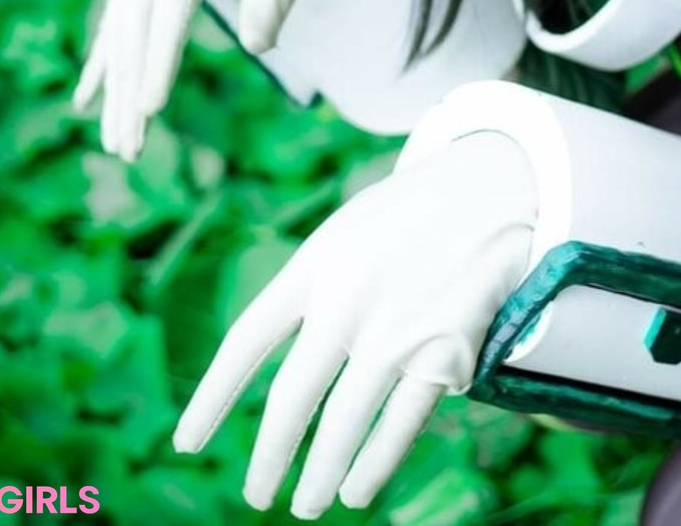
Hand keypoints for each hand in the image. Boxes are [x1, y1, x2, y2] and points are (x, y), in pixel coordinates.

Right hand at [73, 0, 349, 159]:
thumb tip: (258, 45)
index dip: (160, 51)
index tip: (151, 105)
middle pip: (137, 12)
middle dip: (128, 82)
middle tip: (128, 147)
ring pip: (124, 17)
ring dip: (117, 80)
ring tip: (117, 142)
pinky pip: (124, 9)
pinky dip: (107, 53)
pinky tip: (89, 97)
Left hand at [172, 132, 535, 517]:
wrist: (493, 187)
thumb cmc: (411, 213)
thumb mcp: (346, 232)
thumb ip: (314, 287)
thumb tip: (287, 358)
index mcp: (314, 265)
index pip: (248, 341)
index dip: (213, 397)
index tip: (187, 442)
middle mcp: (346, 303)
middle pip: (292, 397)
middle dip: (269, 457)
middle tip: (256, 495)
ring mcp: (395, 331)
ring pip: (343, 424)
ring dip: (321, 474)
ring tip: (308, 504)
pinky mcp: (443, 353)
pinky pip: (399, 424)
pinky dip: (374, 463)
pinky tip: (357, 488)